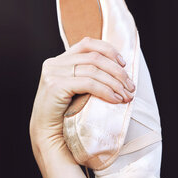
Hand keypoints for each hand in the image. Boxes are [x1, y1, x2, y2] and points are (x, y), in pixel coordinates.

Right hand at [29, 37, 135, 157]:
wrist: (46, 134)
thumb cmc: (65, 114)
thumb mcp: (76, 89)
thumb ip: (88, 75)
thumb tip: (119, 69)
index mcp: (59, 60)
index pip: (87, 44)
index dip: (108, 50)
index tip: (124, 64)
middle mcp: (54, 63)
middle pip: (94, 57)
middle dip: (117, 71)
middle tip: (131, 86)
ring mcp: (53, 73)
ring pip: (93, 70)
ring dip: (115, 83)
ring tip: (126, 95)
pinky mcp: (56, 86)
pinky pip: (89, 84)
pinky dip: (106, 91)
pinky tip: (115, 100)